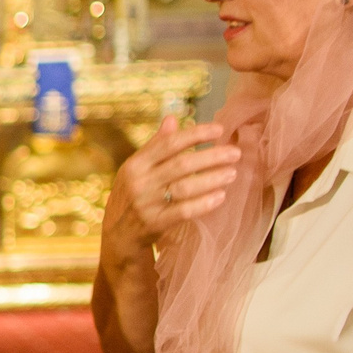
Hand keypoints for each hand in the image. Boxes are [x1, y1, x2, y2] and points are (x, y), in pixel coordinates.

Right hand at [104, 116, 240, 257]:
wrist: (117, 233)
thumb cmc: (131, 195)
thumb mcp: (136, 169)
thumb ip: (155, 145)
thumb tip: (172, 119)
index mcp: (136, 164)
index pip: (169, 143)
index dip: (195, 135)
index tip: (219, 130)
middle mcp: (140, 182)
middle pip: (181, 164)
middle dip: (211, 157)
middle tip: (234, 153)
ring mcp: (147, 203)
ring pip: (185, 187)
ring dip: (212, 179)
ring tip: (232, 173)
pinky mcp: (155, 223)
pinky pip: (184, 212)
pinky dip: (204, 204)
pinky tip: (220, 196)